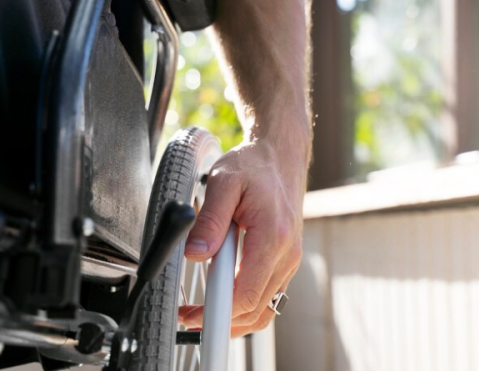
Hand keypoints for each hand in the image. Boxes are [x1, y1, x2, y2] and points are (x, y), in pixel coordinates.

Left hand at [177, 137, 306, 336]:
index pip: (245, 294)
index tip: (190, 315)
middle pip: (256, 309)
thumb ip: (209, 220)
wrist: (280, 156)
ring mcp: (290, 260)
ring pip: (265, 310)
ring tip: (202, 310)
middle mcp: (287, 254)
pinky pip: (269, 298)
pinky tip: (224, 298)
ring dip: (235, 319)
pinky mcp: (286, 262)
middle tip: (188, 314)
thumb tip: (195, 255)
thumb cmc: (253, 166)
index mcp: (273, 236)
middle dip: (220, 320)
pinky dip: (247, 307)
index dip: (216, 312)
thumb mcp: (223, 183)